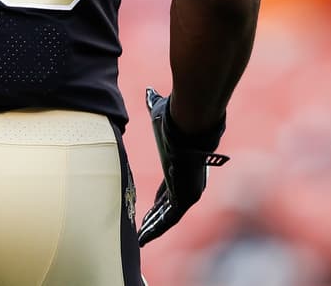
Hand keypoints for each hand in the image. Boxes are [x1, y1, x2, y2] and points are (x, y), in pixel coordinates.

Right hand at [137, 87, 228, 245]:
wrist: (189, 123)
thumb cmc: (174, 119)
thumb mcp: (159, 114)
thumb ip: (154, 105)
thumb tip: (149, 90)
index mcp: (180, 168)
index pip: (169, 191)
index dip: (159, 202)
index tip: (150, 210)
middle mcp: (186, 183)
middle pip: (167, 208)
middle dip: (153, 220)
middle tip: (142, 233)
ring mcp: (188, 192)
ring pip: (168, 217)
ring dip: (153, 229)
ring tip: (140, 241)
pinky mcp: (186, 197)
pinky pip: (169, 220)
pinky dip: (156, 229)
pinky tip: (144, 238)